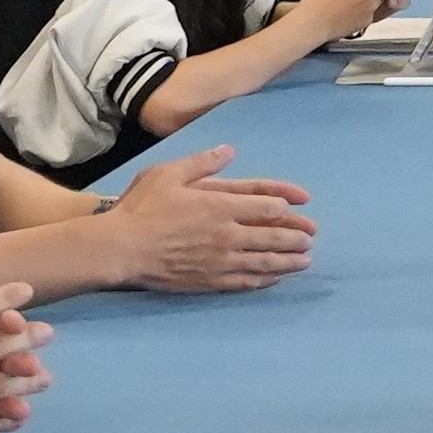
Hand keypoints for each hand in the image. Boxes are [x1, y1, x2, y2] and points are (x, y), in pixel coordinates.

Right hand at [114, 152, 319, 290]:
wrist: (121, 249)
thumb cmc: (141, 208)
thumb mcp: (169, 173)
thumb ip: (202, 162)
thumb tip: (229, 150)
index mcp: (220, 205)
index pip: (267, 207)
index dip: (287, 207)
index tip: (300, 208)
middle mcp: (227, 234)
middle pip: (273, 237)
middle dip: (297, 237)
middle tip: (311, 238)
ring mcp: (220, 261)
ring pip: (265, 262)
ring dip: (289, 261)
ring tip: (305, 261)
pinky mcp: (209, 281)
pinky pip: (245, 282)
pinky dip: (265, 280)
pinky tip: (275, 279)